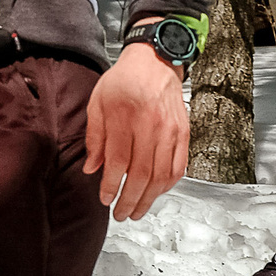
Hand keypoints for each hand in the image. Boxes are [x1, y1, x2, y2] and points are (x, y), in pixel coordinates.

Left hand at [84, 36, 189, 221]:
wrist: (155, 61)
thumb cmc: (124, 81)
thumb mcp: (98, 102)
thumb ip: (95, 138)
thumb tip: (91, 169)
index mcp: (126, 117)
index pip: (118, 162)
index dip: (111, 186)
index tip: (105, 199)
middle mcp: (151, 125)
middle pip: (142, 174)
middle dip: (130, 200)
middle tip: (120, 214)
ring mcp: (171, 131)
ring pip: (162, 175)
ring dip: (149, 199)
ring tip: (137, 211)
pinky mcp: (184, 133)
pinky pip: (178, 167)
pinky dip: (167, 185)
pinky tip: (156, 193)